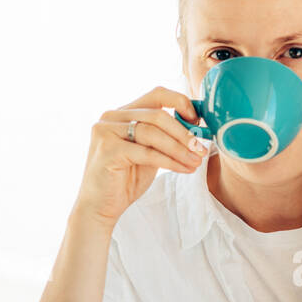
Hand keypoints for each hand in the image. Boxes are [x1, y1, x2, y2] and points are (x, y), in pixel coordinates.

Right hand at [73, 86, 210, 228]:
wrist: (100, 206)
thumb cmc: (125, 179)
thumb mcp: (148, 152)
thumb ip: (163, 136)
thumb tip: (195, 126)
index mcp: (122, 112)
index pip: (157, 94)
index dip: (181, 103)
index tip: (198, 122)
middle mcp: (111, 116)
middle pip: (158, 115)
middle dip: (184, 133)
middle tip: (201, 148)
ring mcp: (106, 131)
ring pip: (153, 133)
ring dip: (180, 149)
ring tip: (196, 161)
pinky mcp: (108, 150)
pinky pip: (148, 153)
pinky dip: (170, 161)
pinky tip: (184, 169)